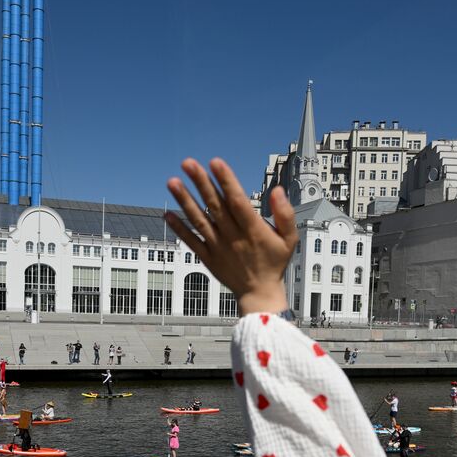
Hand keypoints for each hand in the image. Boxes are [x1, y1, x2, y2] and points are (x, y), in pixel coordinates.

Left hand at [166, 158, 294, 313]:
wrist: (259, 293)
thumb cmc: (275, 262)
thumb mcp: (290, 239)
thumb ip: (285, 213)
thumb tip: (277, 189)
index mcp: (253, 229)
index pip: (237, 201)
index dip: (226, 181)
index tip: (215, 162)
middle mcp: (233, 237)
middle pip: (214, 205)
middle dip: (201, 183)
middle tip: (188, 163)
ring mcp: (218, 247)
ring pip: (199, 221)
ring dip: (185, 201)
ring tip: (172, 182)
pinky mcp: (208, 258)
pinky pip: (191, 241)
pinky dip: (179, 229)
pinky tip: (167, 214)